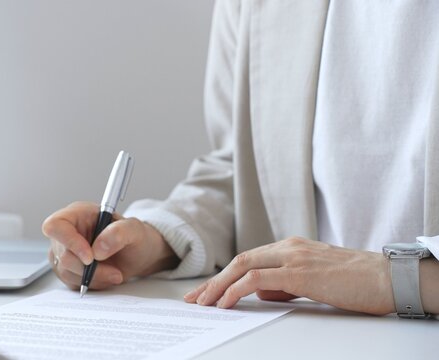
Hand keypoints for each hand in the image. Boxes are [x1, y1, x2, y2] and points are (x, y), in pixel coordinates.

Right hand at [42, 201, 179, 289]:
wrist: (138, 254)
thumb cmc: (135, 237)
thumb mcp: (135, 230)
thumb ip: (118, 233)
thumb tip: (98, 249)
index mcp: (77, 214)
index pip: (56, 225)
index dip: (68, 242)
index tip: (90, 258)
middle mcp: (67, 232)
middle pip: (62, 255)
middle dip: (89, 269)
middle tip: (114, 272)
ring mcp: (65, 252)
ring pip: (66, 272)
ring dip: (93, 278)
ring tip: (115, 273)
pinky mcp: (68, 269)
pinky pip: (72, 283)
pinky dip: (91, 284)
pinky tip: (106, 277)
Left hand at [184, 237, 394, 314]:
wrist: (386, 278)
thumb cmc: (355, 281)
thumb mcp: (313, 281)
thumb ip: (284, 284)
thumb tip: (258, 293)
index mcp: (290, 247)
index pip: (248, 259)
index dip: (224, 276)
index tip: (207, 292)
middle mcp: (288, 247)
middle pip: (239, 261)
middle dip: (213, 281)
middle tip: (194, 298)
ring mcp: (293, 257)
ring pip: (243, 266)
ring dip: (219, 286)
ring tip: (204, 303)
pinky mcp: (299, 272)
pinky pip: (257, 279)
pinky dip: (237, 290)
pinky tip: (226, 303)